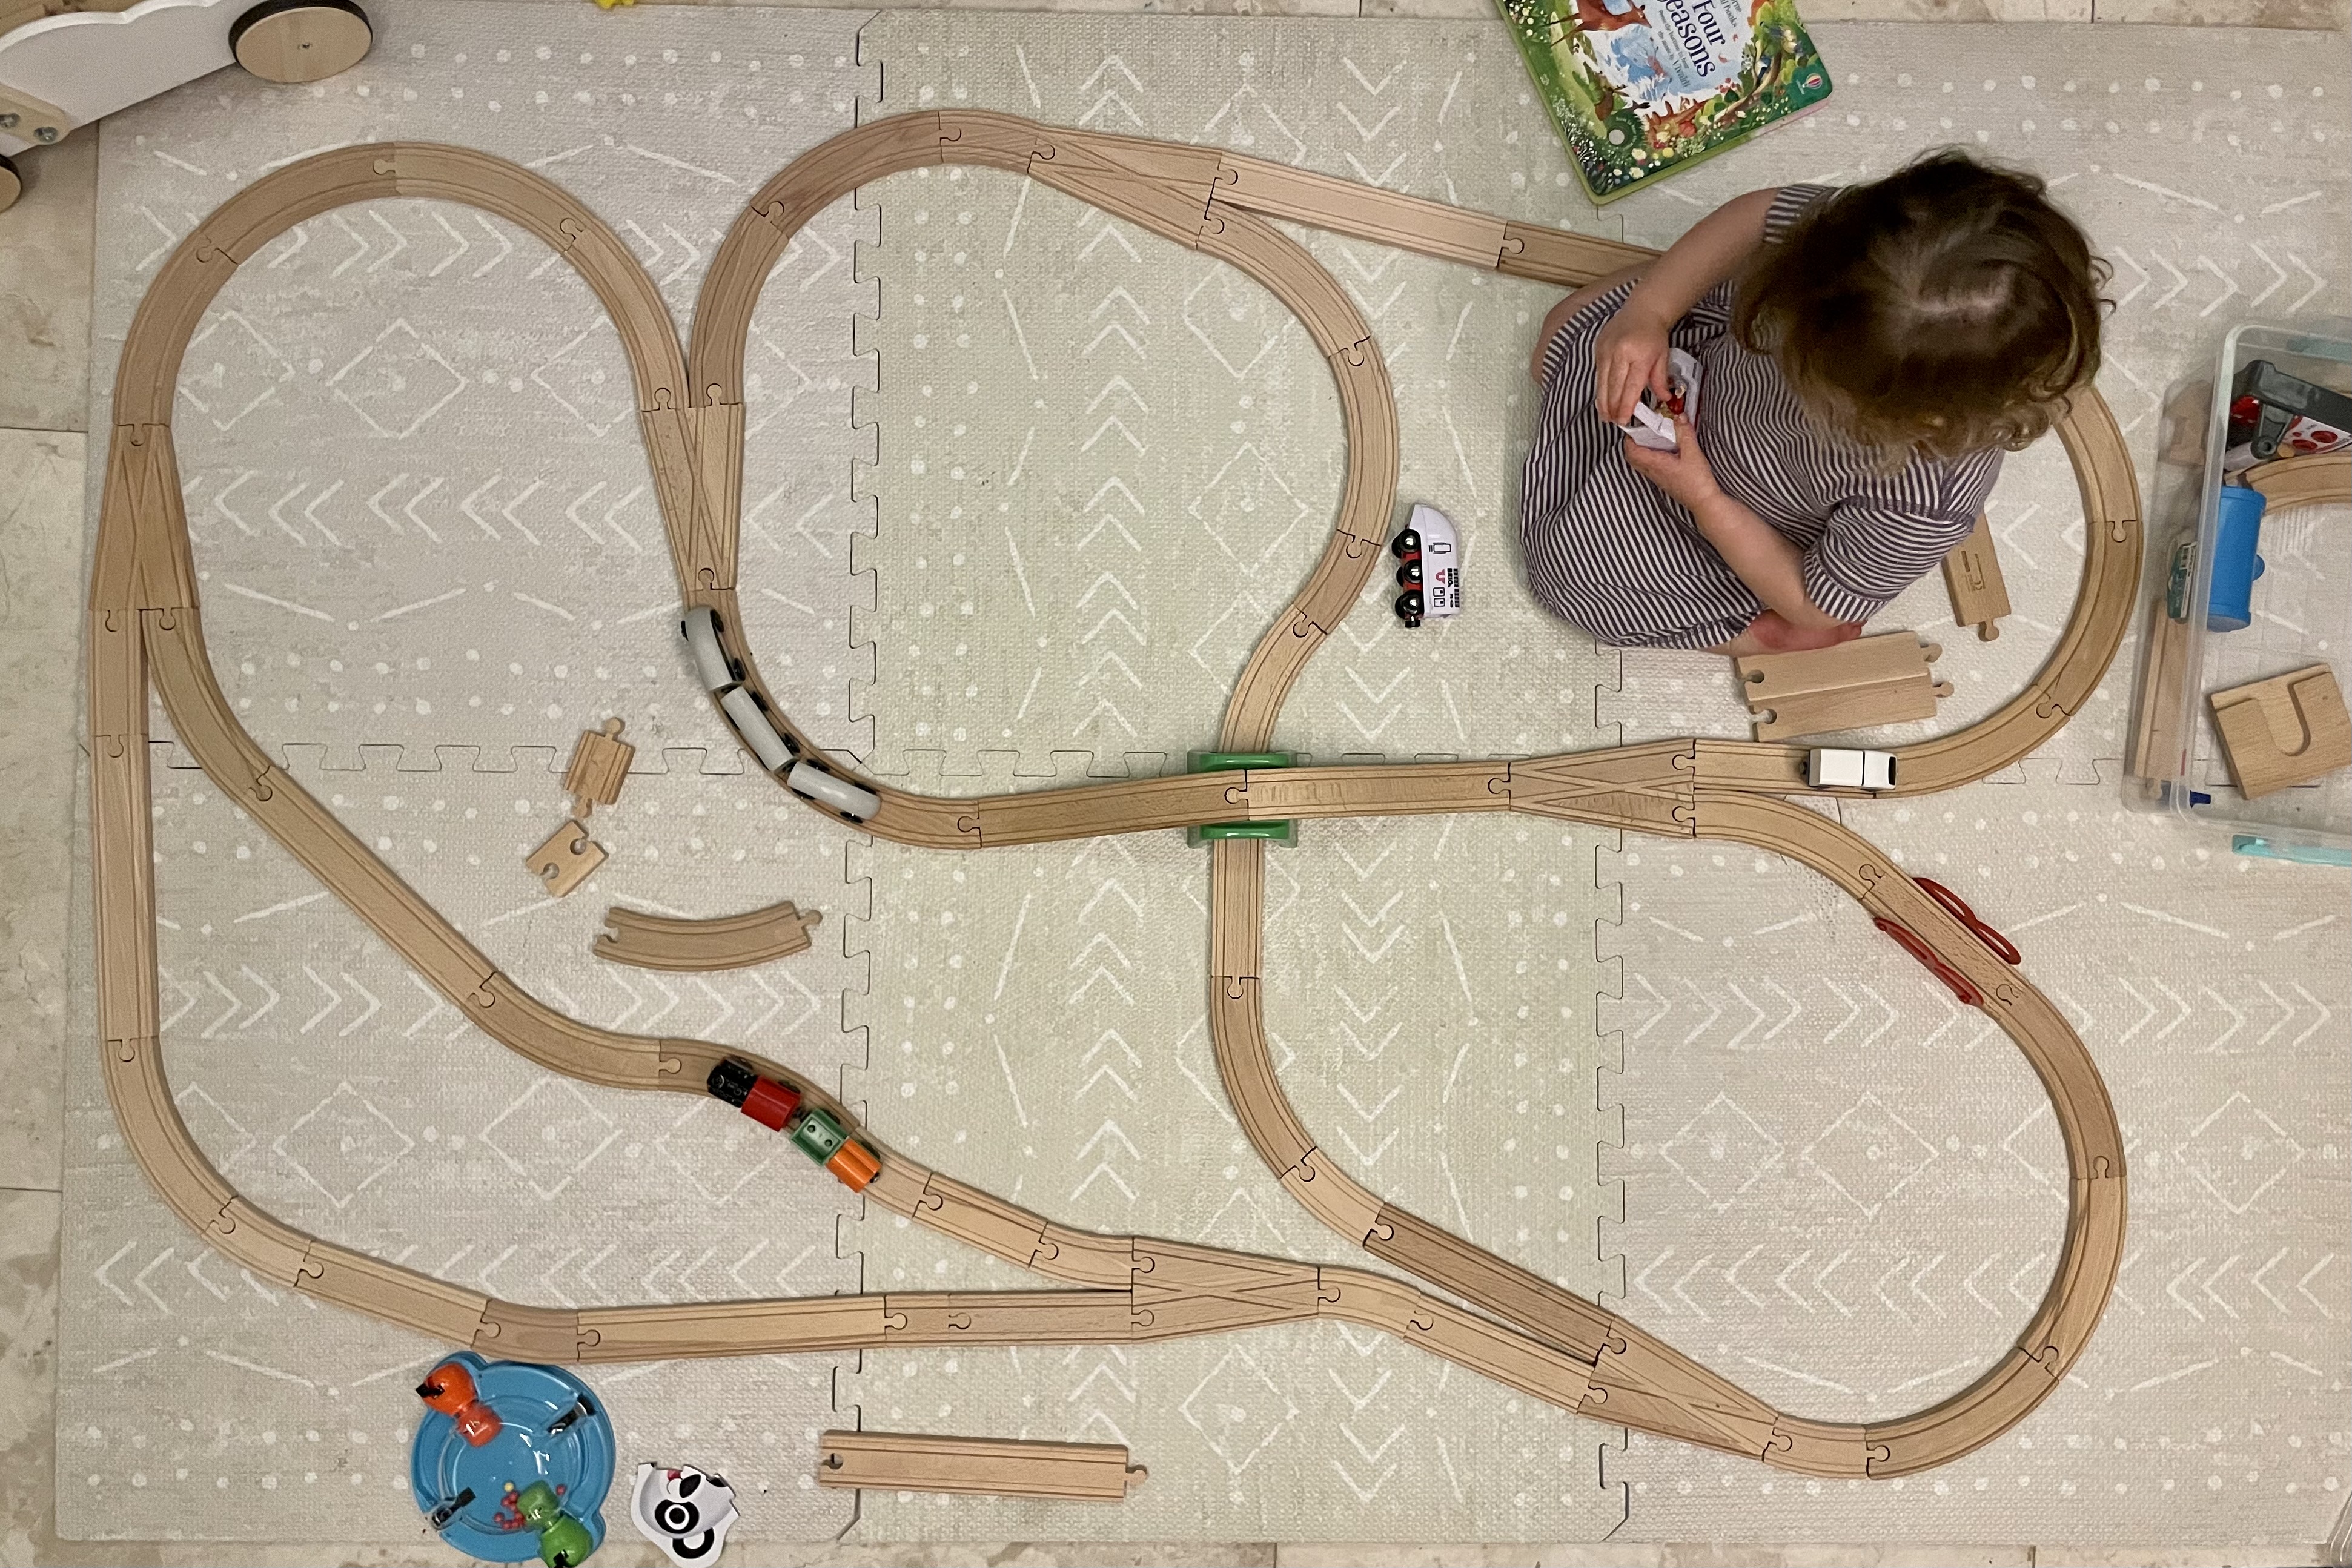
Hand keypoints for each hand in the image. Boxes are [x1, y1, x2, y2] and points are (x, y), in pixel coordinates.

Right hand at [1591, 300, 1673, 425]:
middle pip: (1613, 387)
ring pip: (1602, 382)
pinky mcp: (1598, 349)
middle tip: (1613, 421)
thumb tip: (1662, 399)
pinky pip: (1598, 374)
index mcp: (1640, 356)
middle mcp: (1620, 353)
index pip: (1631, 387)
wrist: (1642, 310)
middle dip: (1612, 407)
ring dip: (1603, 401)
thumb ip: (1660, 379)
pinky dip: (1600, 388)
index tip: (1623, 420)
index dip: (1626, 405)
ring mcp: (1606, 350)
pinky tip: (1602, 399)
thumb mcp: (1662, 357)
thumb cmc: (1654, 335)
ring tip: (1605, 415)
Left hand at [1622, 417, 1720, 510]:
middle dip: (1634, 442)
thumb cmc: (1697, 482)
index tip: (1636, 426)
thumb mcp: (1692, 452)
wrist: (1703, 501)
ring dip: (1643, 449)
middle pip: (1633, 457)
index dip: (1630, 437)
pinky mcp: (1664, 480)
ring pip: (1641, 462)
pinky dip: (1652, 456)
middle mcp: (1652, 472)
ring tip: (1655, 438)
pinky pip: (1651, 466)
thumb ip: (1684, 432)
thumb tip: (1679, 417)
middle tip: (1644, 431)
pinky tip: (1666, 450)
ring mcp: (1657, 477)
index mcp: (1655, 464)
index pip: (1631, 450)